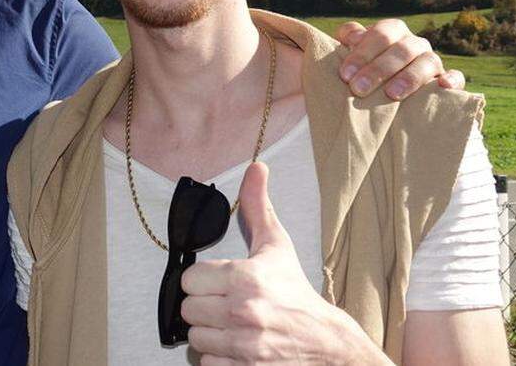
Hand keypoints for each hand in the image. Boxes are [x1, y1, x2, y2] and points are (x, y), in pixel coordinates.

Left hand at [179, 163, 386, 364]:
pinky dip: (218, 359)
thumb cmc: (296, 294)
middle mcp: (243, 313)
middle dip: (204, 308)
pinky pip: (206, 364)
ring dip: (210, 335)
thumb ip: (257, 206)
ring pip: (195, 339)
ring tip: (232, 327)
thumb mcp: (276, 247)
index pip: (189, 279)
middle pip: (187, 310)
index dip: (202, 281)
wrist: (327, 344)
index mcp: (246, 278)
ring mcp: (243, 347)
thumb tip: (256, 168)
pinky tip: (236, 348)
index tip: (218, 283)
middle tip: (225, 306)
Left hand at [335, 19, 465, 99]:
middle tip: (358, 89)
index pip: (382, 34)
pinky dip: (452, 80)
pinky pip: (456, 77)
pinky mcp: (446, 80)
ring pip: (427, 62)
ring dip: (409, 77)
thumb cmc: (362, 68)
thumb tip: (354, 38)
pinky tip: (443, 86)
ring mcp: (432, 61)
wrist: (382, 92)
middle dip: (378, 70)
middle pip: (402, 50)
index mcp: (393, 31)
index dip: (363, 53)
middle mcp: (414, 43)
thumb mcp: (351, 51)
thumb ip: (348, 38)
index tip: (345, 75)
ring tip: (391, 94)